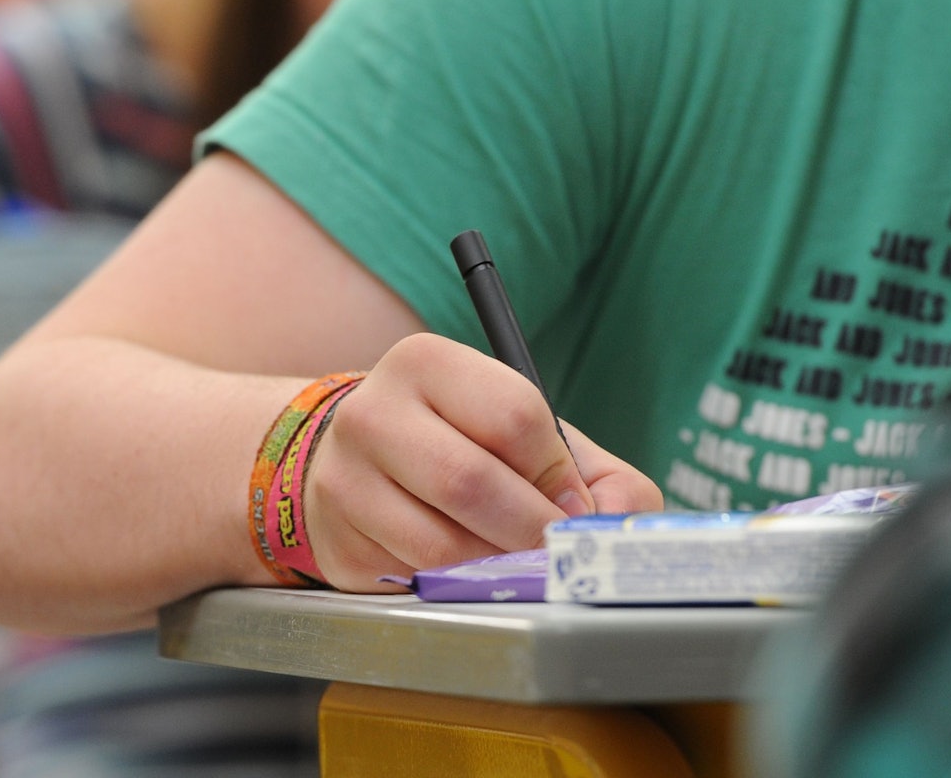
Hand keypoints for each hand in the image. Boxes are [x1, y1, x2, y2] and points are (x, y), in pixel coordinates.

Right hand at [302, 333, 661, 590]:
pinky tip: (460, 570)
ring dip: (494, 567)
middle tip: (555, 552)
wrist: (357, 463)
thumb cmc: (460, 444)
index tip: (570, 504)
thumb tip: (613, 529)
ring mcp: (343, 480)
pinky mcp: (338, 542)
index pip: (514, 416)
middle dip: (530, 531)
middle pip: (469, 481)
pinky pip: (414, 581)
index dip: (557, 474)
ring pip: (440, 545)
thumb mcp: (527, 435)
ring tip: (509, 561)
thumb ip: (596, 476)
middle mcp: (372, 413)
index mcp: (426, 363)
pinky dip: (455, 587)